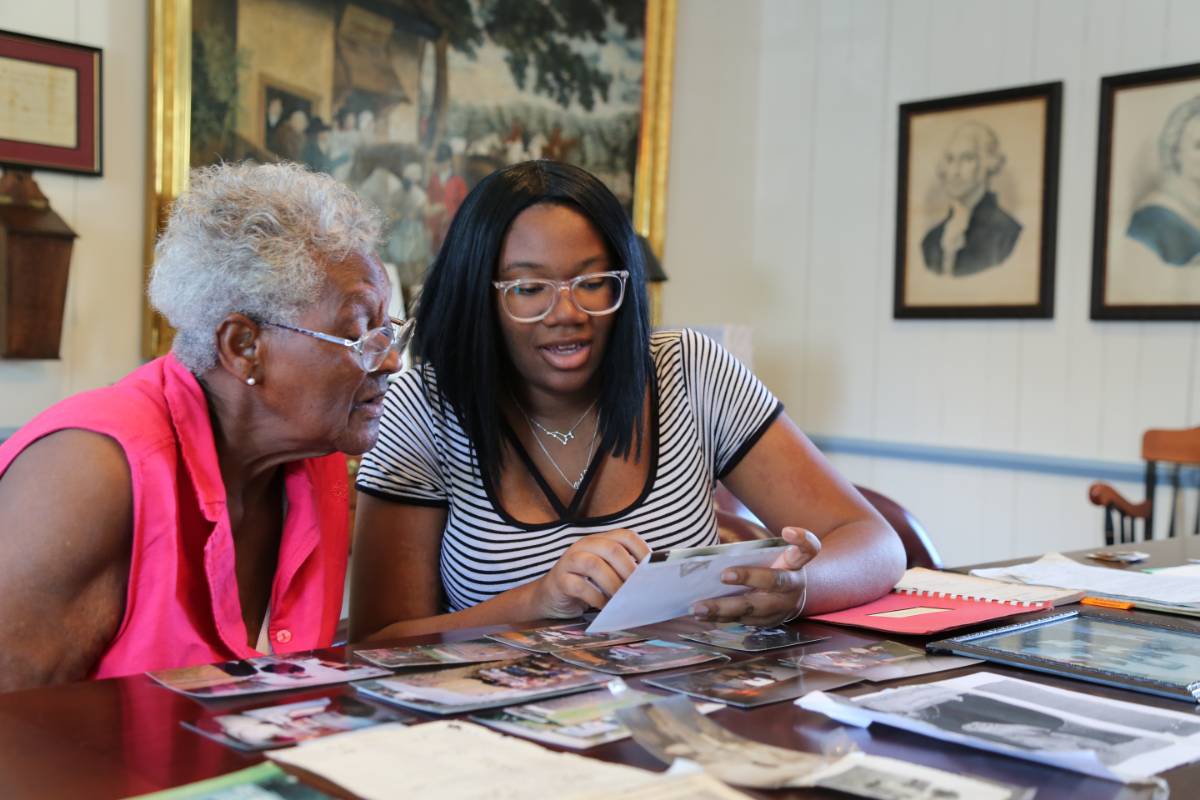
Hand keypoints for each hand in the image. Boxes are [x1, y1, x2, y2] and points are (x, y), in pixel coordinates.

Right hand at [528, 529, 649, 618]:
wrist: (549, 596)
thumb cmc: (585, 585)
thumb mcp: (605, 573)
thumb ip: (622, 571)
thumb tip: (651, 581)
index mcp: (600, 540)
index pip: (626, 536)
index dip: (642, 550)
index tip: (653, 570)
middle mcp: (584, 545)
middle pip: (611, 549)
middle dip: (629, 570)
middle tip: (638, 589)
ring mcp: (570, 561)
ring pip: (594, 565)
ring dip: (613, 584)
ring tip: (622, 599)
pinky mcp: (559, 580)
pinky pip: (579, 586)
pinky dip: (595, 598)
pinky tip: (603, 606)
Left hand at [691, 527, 820, 626]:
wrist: (791, 600)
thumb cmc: (775, 569)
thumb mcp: (775, 556)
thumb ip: (758, 551)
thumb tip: (713, 552)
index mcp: (795, 564)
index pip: (807, 549)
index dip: (801, 539)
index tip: (786, 531)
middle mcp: (792, 586)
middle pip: (775, 581)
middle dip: (749, 578)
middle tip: (723, 575)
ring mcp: (781, 608)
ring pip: (754, 608)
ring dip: (724, 608)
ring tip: (698, 607)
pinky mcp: (768, 623)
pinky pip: (743, 621)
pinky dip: (720, 618)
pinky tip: (701, 615)